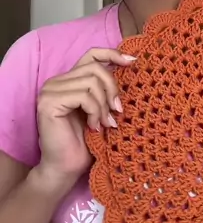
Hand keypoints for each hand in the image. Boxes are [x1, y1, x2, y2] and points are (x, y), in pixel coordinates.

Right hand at [36, 48, 134, 190]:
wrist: (66, 168)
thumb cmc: (86, 143)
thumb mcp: (101, 110)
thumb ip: (106, 90)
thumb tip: (130, 67)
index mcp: (69, 80)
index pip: (91, 54)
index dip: (112, 54)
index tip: (133, 62)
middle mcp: (57, 81)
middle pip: (95, 69)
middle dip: (112, 90)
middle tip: (117, 112)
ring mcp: (50, 91)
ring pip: (91, 82)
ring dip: (103, 105)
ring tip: (105, 124)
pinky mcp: (49, 102)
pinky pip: (84, 96)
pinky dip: (95, 111)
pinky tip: (94, 127)